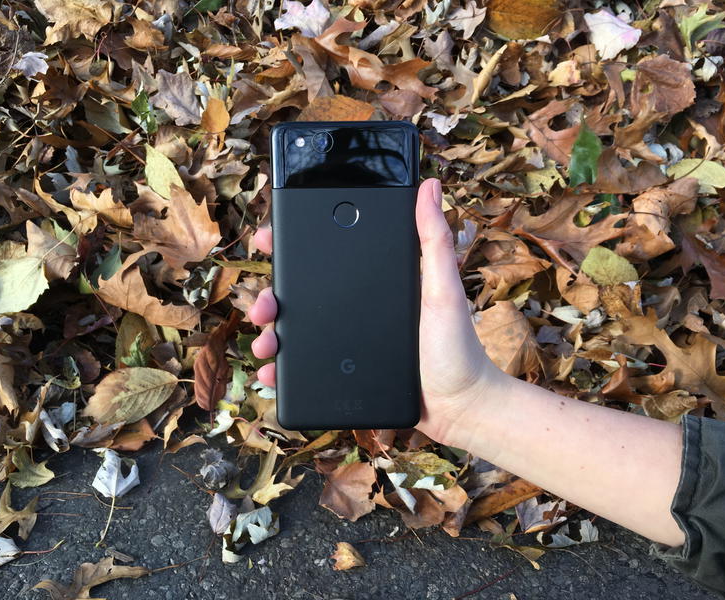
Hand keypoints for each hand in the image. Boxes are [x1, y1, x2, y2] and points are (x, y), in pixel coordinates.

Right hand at [247, 178, 499, 442]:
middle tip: (263, 304)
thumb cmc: (458, 346)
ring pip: (295, 333)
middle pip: (301, 295)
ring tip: (265, 343)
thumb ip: (434, 241)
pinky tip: (270, 372)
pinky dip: (282, 371)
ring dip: (269, 334)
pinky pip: (304, 370)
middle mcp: (356, 310)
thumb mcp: (444, 289)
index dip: (293, 245)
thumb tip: (429, 186)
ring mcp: (347, 343)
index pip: (328, 257)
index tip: (269, 238)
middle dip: (271, 296)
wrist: (460, 407)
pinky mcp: (344, 374)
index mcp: (374, 284)